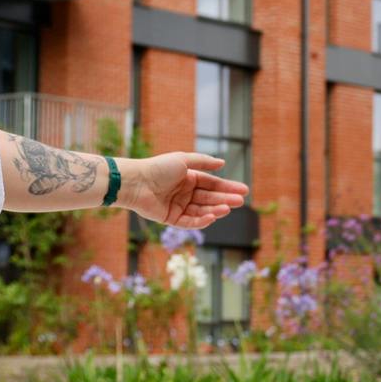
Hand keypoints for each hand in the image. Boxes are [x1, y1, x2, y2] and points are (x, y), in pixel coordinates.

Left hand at [123, 152, 248, 227]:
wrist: (137, 182)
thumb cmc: (159, 167)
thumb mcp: (183, 160)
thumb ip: (203, 162)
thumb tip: (223, 163)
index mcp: (188, 178)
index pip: (212, 184)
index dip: (227, 187)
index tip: (243, 190)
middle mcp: (185, 193)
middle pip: (209, 198)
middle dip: (225, 199)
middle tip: (240, 201)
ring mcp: (179, 206)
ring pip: (202, 210)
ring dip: (215, 210)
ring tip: (227, 208)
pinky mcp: (171, 219)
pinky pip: (190, 221)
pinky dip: (202, 220)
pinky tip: (212, 216)